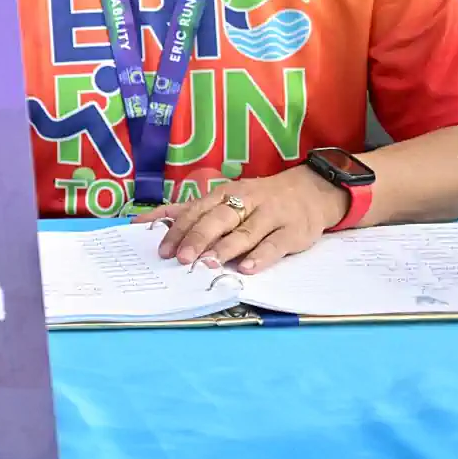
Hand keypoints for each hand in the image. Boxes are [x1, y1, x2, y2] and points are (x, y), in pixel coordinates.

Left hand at [143, 167, 349, 274]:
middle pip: (218, 219)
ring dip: (225, 248)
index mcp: (225, 194)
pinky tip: (247, 268)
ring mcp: (271, 215)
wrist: (311, 191)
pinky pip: (275, 244)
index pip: (197, 211)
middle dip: (198, 238)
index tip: (162, 249)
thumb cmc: (259, 200)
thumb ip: (190, 211)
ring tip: (208, 263)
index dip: (178, 230)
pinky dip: (260, 256)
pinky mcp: (293, 231)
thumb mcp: (225, 198)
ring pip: (245, 232)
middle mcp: (246, 202)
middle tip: (182, 258)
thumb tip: (146, 222)